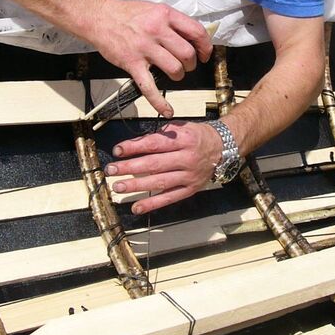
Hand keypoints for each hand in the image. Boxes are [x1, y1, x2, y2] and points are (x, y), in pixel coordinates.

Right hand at [95, 0, 212, 115]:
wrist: (99, 17)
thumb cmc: (127, 13)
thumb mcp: (155, 10)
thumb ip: (173, 22)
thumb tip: (192, 38)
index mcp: (165, 15)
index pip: (197, 32)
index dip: (205, 46)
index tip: (204, 54)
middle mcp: (157, 30)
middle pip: (188, 54)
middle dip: (191, 64)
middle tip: (186, 65)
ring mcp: (144, 48)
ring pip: (175, 69)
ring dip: (179, 75)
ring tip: (174, 74)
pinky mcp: (132, 63)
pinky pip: (149, 87)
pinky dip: (159, 102)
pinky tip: (167, 110)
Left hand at [105, 121, 222, 213]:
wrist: (222, 147)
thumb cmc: (197, 136)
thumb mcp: (181, 127)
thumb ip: (160, 135)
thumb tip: (135, 144)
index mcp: (184, 139)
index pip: (154, 144)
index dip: (134, 147)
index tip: (118, 150)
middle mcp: (186, 158)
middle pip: (154, 164)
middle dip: (130, 167)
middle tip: (111, 170)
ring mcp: (188, 176)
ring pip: (159, 182)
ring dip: (136, 186)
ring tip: (118, 187)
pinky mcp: (190, 189)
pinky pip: (169, 198)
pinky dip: (152, 204)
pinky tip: (136, 207)